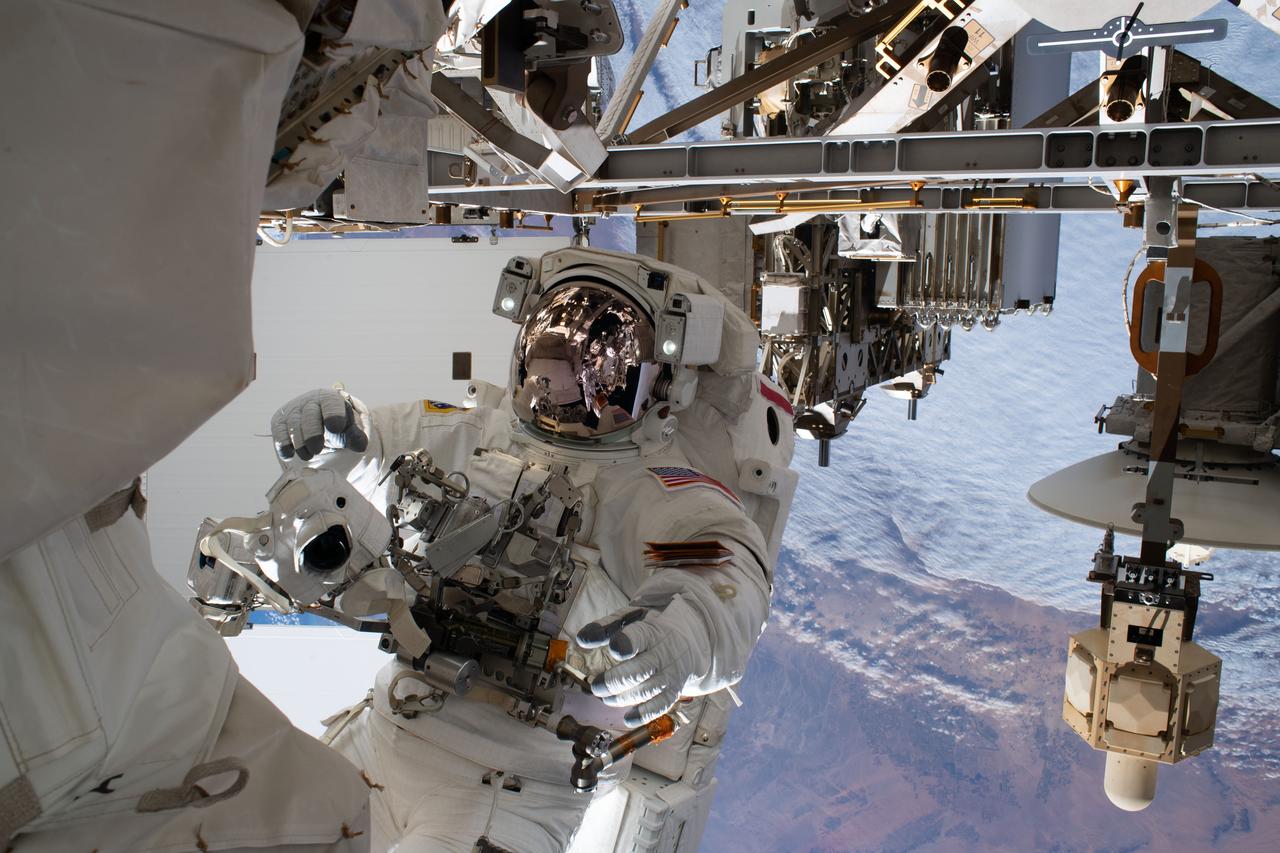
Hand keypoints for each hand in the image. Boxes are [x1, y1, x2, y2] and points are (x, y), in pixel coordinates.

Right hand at [271, 389, 368, 461]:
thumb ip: (356, 437)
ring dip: (300, 444)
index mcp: (330, 400)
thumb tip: (360, 446)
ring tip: (309, 455)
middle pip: (309, 416)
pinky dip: (283, 445)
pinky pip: (279, 432)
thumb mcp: (348, 431)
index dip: (333, 415)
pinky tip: (290, 454)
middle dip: (313, 434)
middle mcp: (310, 401)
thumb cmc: (336, 427)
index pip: (331, 405)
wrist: (318, 425)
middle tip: (317, 450)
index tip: (336, 428)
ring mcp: (293, 410)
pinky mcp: (279, 421)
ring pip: (293, 425)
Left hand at [576, 597, 708, 725]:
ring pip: (646, 691)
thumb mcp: (632, 618)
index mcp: (652, 632)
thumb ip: (606, 626)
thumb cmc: (653, 626)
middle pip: (640, 671)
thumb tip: (582, 639)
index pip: (640, 637)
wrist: (691, 637)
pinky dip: (643, 715)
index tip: (614, 649)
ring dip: (621, 698)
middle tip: (596, 686)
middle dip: (614, 681)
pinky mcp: (673, 691)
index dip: (627, 644)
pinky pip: (660, 706)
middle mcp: (663, 654)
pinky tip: (627, 718)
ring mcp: (670, 674)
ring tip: (605, 697)